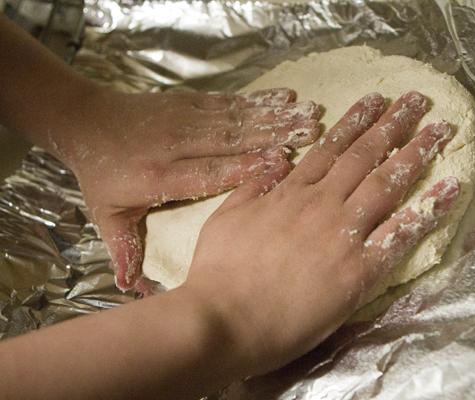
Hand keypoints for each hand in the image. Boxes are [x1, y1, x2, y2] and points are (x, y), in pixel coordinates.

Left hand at [52, 87, 320, 291]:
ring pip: (236, 119)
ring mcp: (185, 120)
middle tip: (312, 133)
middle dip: (274, 137)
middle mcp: (177, 145)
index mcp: (160, 176)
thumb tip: (130, 289)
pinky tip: (284, 98)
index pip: (208, 173)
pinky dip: (259, 101)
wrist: (85, 121)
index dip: (245, 168)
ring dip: (276, 117)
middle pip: (232, 141)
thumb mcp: (107, 214)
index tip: (281, 164)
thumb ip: (124, 248)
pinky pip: (228, 102)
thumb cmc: (101, 174)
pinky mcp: (189, 102)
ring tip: (310, 115)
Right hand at [182, 91, 459, 376]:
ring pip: (387, 184)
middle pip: (364, 157)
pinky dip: (429, 210)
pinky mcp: (359, 270)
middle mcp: (321, 205)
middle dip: (393, 124)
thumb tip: (275, 162)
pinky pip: (401, 234)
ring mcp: (343, 235)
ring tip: (440, 130)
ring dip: (416, 153)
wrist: (224, 319)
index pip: (330, 149)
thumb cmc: (218, 273)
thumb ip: (252, 187)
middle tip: (417, 101)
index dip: (355, 122)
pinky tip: (450, 189)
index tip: (375, 101)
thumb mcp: (225, 218)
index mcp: (290, 193)